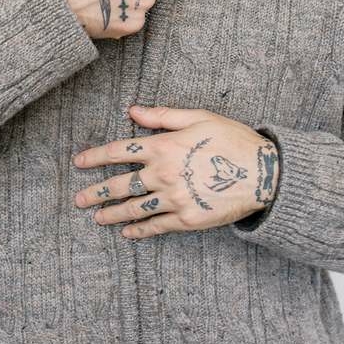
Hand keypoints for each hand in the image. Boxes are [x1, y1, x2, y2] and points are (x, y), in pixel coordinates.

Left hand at [71, 105, 278, 238]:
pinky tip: (127, 233)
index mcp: (164, 147)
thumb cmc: (233, 140)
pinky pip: (156, 226)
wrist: (264, 174)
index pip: (119, 151)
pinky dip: (140, 230)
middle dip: (96, 192)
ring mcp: (174, 199)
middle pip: (120, 185)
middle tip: (79, 199)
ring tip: (97, 217)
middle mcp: (163, 174)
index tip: (79, 162)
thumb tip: (133, 110)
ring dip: (113, 214)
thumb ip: (163, 116)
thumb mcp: (199, 118)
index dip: (96, 157)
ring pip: (134, 208)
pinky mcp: (187, 219)